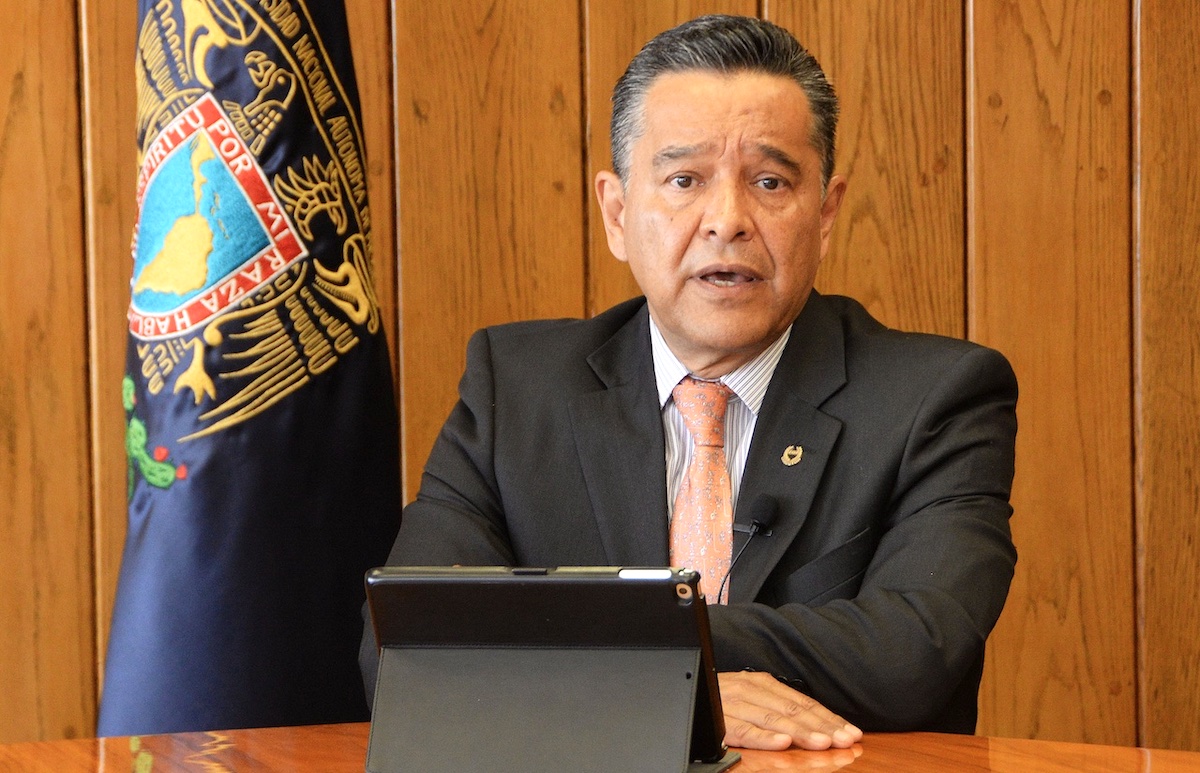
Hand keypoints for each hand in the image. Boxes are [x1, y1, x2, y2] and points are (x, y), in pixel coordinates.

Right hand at [718, 671, 862, 750]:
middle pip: (793, 711)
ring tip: (822, 743)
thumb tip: (818, 725)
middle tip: (845, 741)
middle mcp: (750, 690)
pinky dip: (764, 737)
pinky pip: (744, 730)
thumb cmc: (721, 699)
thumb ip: (778, 709)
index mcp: (762, 684)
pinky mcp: (719, 720)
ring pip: (773, 720)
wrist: (683, 689)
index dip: (829, 718)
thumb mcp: (752, 699)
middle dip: (823, 727)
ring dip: (800, 732)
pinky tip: (782, 743)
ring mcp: (734, 704)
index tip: (852, 733)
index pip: (803, 703)